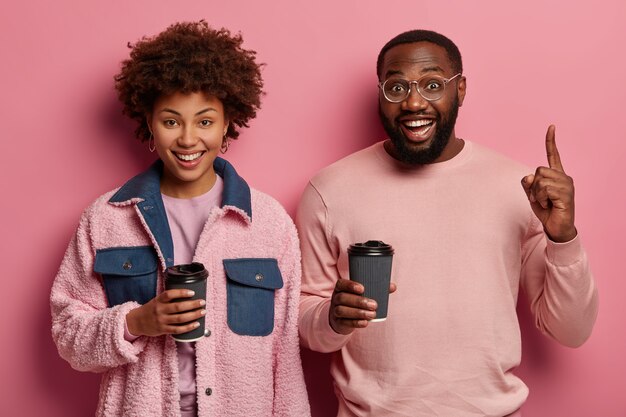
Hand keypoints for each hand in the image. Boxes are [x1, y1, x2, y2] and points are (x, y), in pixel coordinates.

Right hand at [126, 289, 205, 336]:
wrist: (136, 322)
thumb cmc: (151, 309)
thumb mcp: (157, 300)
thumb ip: (168, 298)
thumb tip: (188, 294)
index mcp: (158, 300)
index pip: (169, 294)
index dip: (181, 292)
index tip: (192, 292)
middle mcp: (159, 310)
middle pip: (178, 307)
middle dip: (192, 304)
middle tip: (202, 302)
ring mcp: (161, 321)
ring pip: (180, 318)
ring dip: (193, 315)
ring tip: (202, 312)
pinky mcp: (162, 330)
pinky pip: (177, 330)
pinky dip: (188, 327)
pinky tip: (196, 324)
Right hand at [329, 278, 396, 334]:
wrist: (341, 318)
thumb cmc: (355, 301)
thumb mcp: (361, 294)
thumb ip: (376, 289)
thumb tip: (393, 286)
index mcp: (340, 288)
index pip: (341, 284)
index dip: (350, 285)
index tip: (362, 289)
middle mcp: (336, 298)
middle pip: (342, 298)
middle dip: (359, 301)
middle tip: (374, 305)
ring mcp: (335, 311)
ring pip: (342, 310)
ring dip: (358, 313)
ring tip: (372, 314)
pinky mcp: (338, 322)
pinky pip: (344, 322)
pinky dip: (356, 323)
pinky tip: (365, 323)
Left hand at [521, 125, 576, 241]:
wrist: (556, 228)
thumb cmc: (546, 211)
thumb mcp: (533, 196)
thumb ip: (528, 185)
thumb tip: (528, 176)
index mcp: (556, 175)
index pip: (553, 155)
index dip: (551, 141)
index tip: (551, 127)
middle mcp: (564, 177)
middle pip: (539, 170)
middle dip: (533, 186)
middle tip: (539, 198)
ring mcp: (566, 185)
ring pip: (540, 180)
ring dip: (537, 194)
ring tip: (545, 202)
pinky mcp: (566, 193)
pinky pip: (544, 189)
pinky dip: (541, 198)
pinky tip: (549, 205)